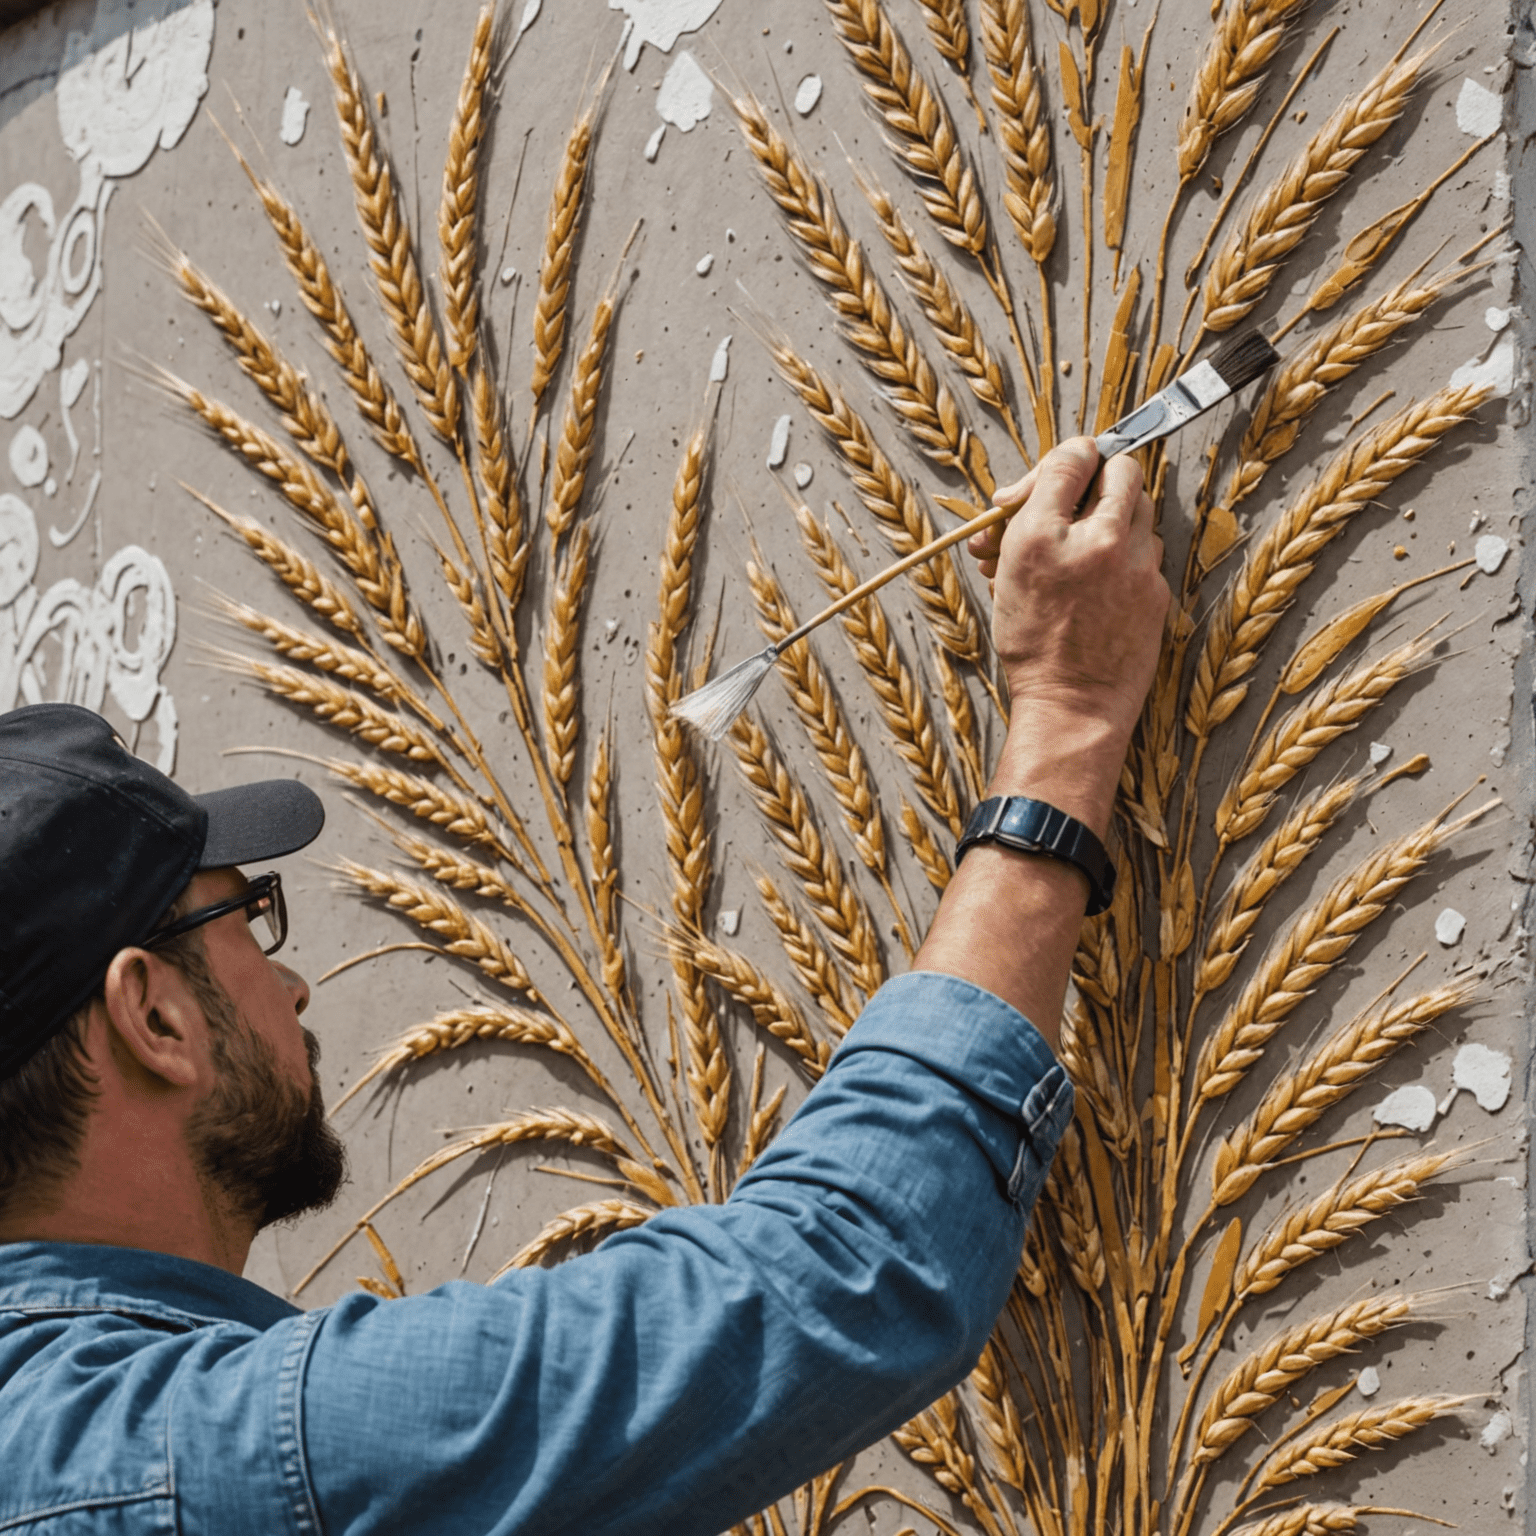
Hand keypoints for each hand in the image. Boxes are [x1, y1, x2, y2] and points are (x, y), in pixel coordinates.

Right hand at [967, 438, 1168, 832]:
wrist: (1072, 705)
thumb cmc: (1034, 642)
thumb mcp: (1015, 566)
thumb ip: (1037, 508)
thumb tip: (1055, 475)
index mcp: (1050, 532)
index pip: (1078, 455)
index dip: (1065, 461)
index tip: (1053, 477)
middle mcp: (1100, 540)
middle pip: (1120, 474)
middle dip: (1094, 483)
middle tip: (1068, 506)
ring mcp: (1137, 567)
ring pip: (1134, 515)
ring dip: (1108, 521)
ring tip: (1075, 552)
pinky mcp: (1157, 593)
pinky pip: (1141, 555)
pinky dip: (1120, 557)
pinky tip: (1093, 585)